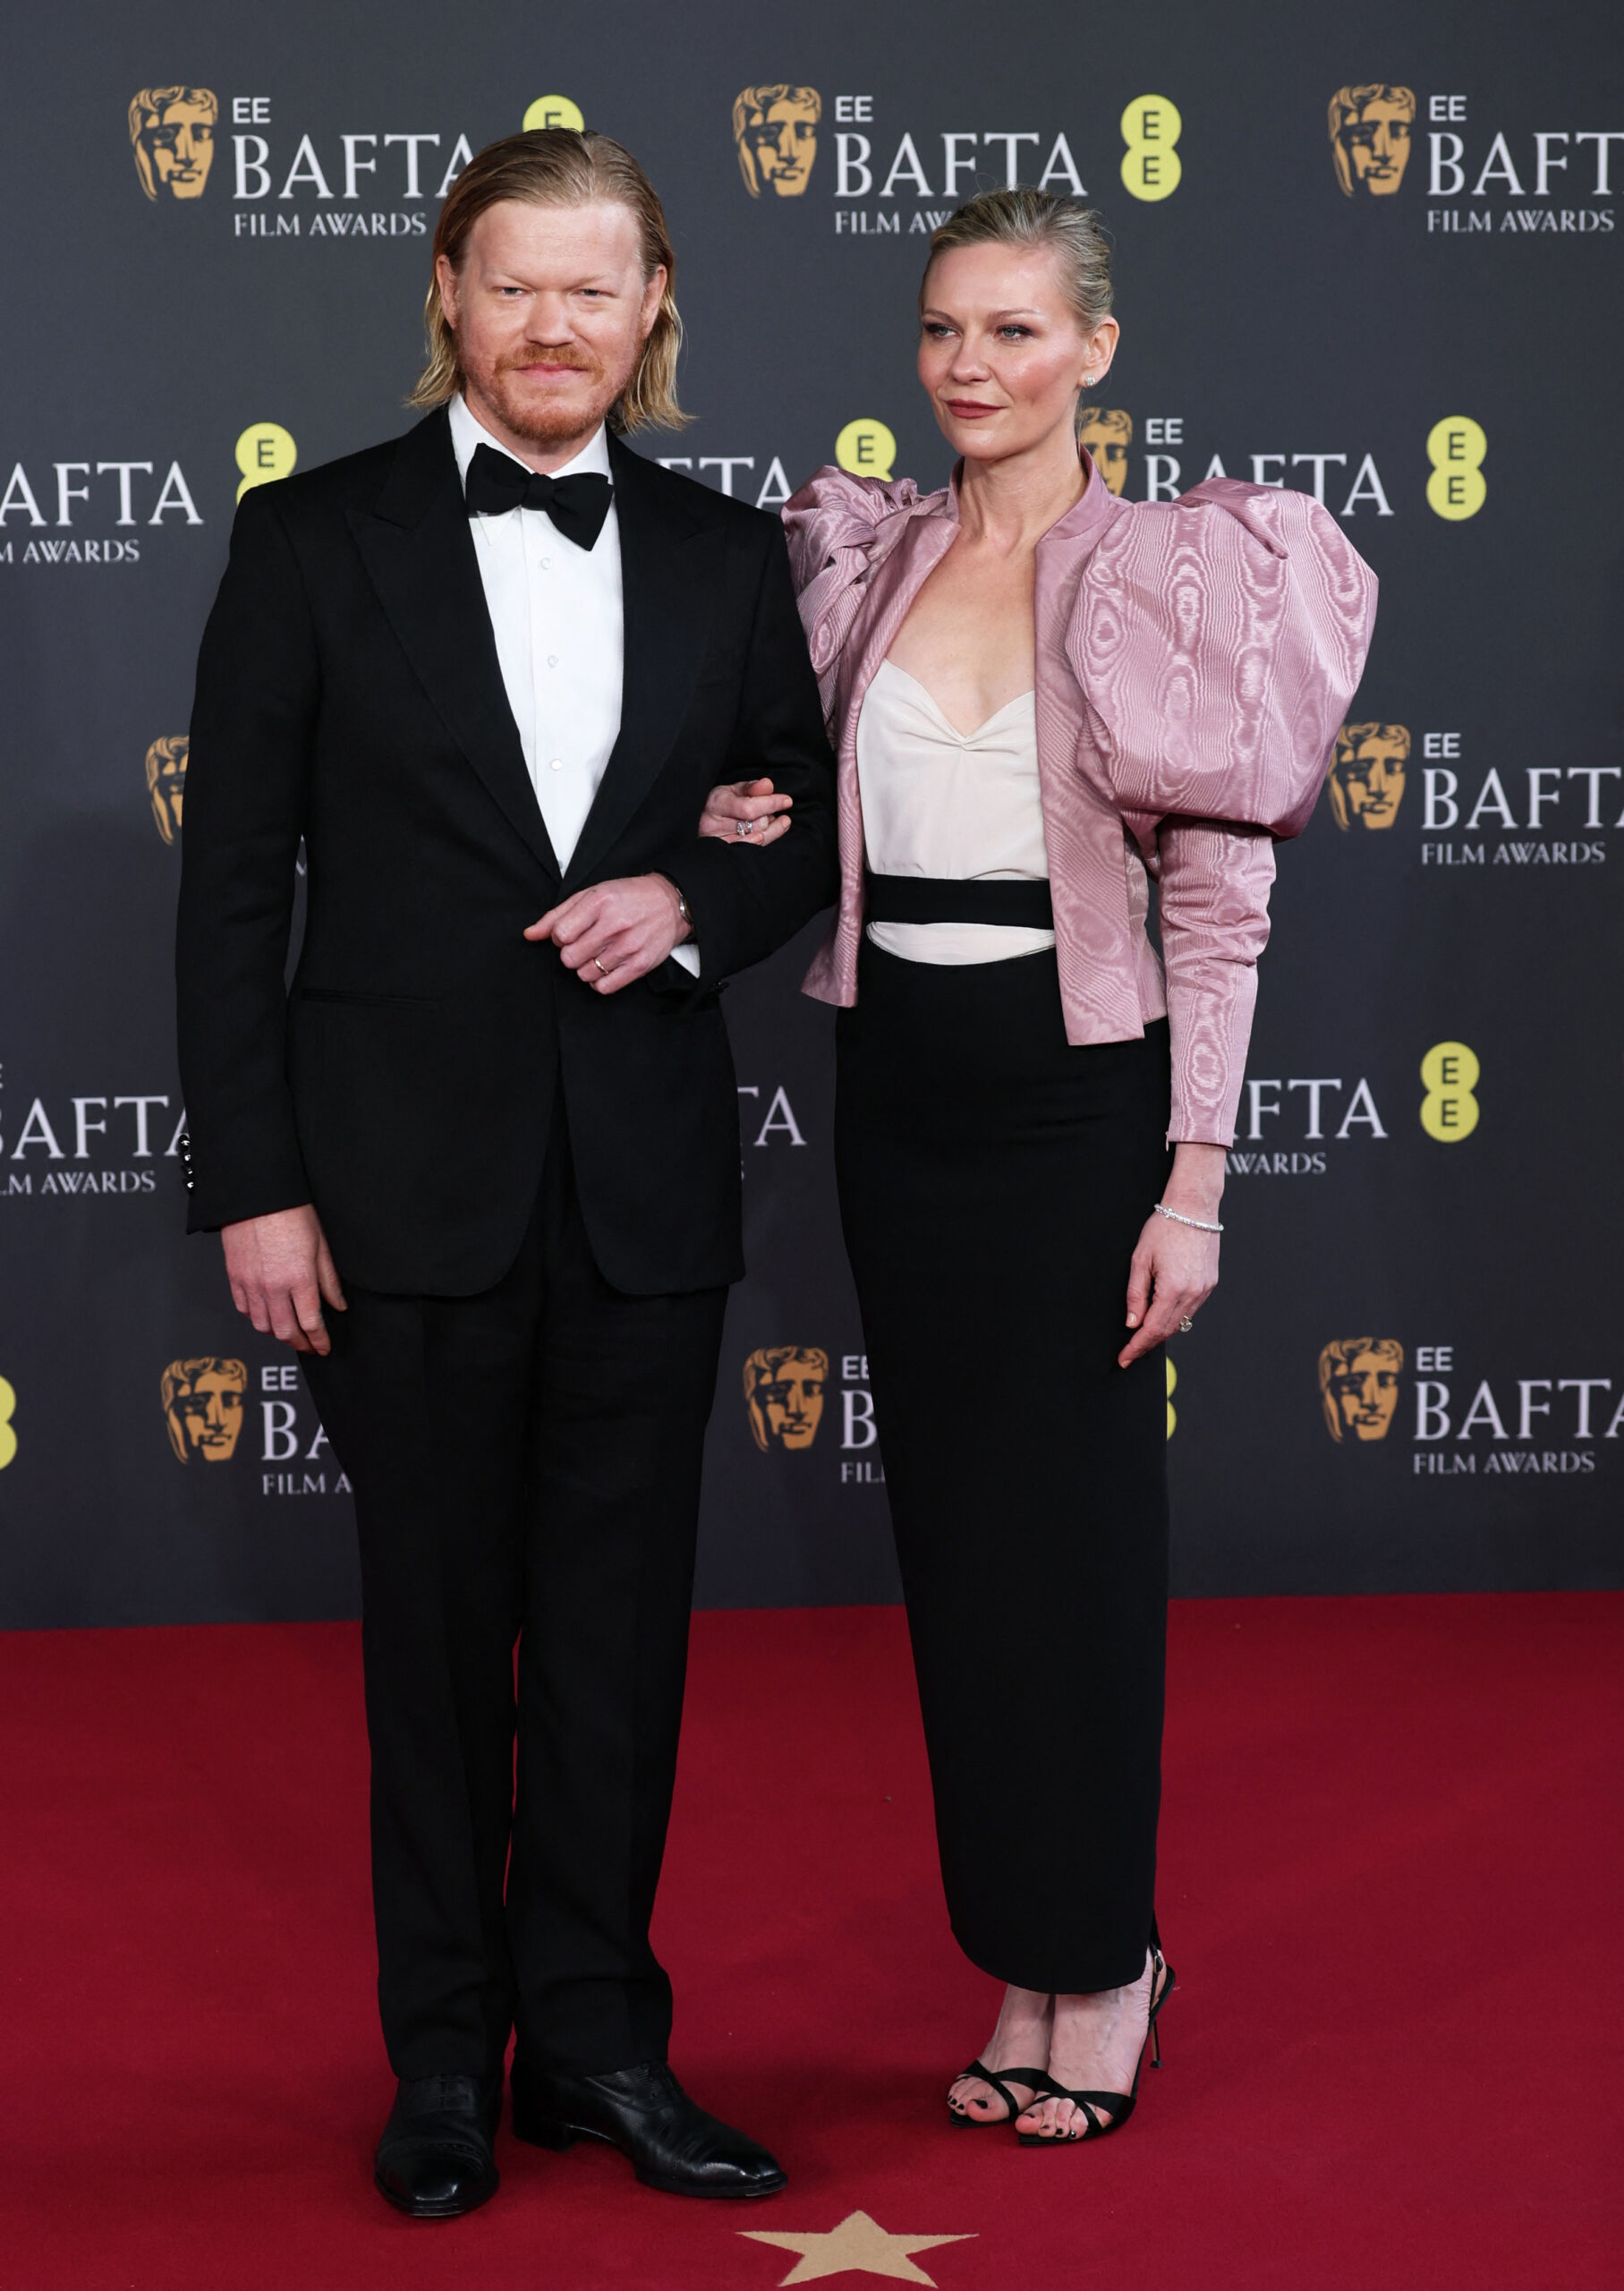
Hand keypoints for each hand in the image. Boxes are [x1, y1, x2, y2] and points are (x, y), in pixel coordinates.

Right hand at [222, 1203, 346, 1355]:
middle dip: (300, 1344)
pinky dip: (256, 1318)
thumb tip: (338, 1305)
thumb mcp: (321, 1245)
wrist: (256, 1195)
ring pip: (262, 1325)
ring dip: (277, 1334)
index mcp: (299, 1279)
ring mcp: (251, 1284)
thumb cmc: (290, 1213)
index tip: (324, 1347)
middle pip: (285, 1332)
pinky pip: (243, 1309)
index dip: (319, 1341)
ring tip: (290, 1333)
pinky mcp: (234, 1277)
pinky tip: (266, 1315)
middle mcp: (273, 1287)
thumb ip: (329, 1280)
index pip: (311, 1324)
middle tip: (309, 1346)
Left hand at [523, 873, 688, 992]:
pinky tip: (605, 968)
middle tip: (584, 945)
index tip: (570, 933)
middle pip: (569, 958)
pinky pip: (605, 987)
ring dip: (585, 967)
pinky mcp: (640, 965)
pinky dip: (599, 981)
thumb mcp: (591, 896)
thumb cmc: (627, 898)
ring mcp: (628, 946)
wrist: (670, 903)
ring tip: (597, 954)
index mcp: (599, 903)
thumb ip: (557, 915)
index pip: (560, 935)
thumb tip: (530, 935)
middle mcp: (614, 924)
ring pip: (585, 974)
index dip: (560, 937)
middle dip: (571, 953)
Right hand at [697, 776, 792, 846]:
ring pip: (756, 839)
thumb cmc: (719, 805)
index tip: (787, 801)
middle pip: (755, 824)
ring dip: (769, 830)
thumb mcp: (733, 790)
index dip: (771, 804)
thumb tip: (768, 785)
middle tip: (770, 812)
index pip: (749, 807)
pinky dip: (760, 842)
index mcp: (715, 803)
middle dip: (769, 816)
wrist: (697, 822)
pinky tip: (764, 835)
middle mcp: (712, 824)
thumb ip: (752, 788)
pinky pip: (749, 851)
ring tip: (771, 821)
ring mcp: (716, 842)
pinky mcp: (721, 855)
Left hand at [1118, 1142, 1225, 1367]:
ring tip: (1142, 1336)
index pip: (1153, 1329)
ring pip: (1181, 1322)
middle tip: (1130, 1352)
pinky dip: (1175, 1317)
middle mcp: (1193, 1293)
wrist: (1193, 1209)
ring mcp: (1205, 1289)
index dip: (1137, 1347)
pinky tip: (1162, 1315)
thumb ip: (1135, 1295)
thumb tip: (1132, 1323)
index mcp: (1173, 1288)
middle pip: (1168, 1330)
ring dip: (1162, 1331)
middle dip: (1147, 1344)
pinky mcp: (1210, 1284)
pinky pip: (1191, 1309)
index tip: (1125, 1358)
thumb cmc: (1164, 1228)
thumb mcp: (1140, 1260)